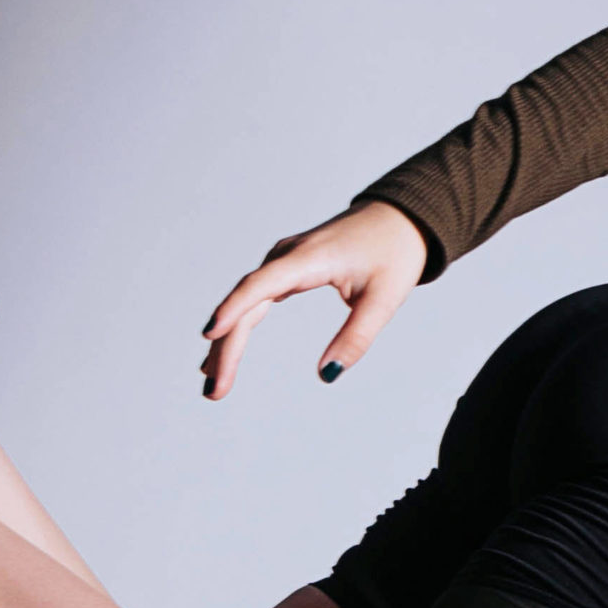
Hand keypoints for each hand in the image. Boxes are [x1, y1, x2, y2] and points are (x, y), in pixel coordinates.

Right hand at [200, 200, 429, 400]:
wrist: (399, 218)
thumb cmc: (394, 252)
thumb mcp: (384, 299)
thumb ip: (356, 338)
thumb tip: (327, 375)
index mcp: (309, 258)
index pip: (260, 285)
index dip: (232, 309)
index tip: (209, 334)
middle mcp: (288, 255)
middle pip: (246, 302)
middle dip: (226, 346)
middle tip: (214, 390)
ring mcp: (284, 259)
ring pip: (246, 302)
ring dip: (227, 340)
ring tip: (212, 382)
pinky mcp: (287, 267)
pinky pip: (254, 297)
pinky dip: (238, 324)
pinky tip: (224, 349)